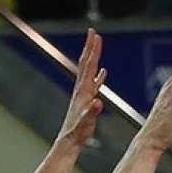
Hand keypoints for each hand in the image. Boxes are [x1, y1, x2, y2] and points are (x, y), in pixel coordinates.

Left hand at [56, 28, 106, 146]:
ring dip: (93, 57)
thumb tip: (98, 102)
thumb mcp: (86, 122)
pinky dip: (98, 75)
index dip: (93, 51)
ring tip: (97, 46)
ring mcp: (83, 94)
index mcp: (83, 91)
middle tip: (93, 31)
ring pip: (89, 71)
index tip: (96, 35)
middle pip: (86, 63)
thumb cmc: (77, 133)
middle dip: (90, 47)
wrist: (69, 141)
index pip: (89, 66)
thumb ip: (92, 112)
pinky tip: (103, 72)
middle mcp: (82, 89)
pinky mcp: (87, 100)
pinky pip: (94, 83)